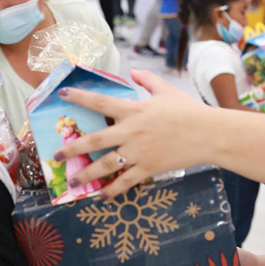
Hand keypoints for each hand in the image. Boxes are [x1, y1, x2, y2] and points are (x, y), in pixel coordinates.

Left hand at [55, 70, 216, 196]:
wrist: (208, 133)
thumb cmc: (188, 110)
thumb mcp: (166, 90)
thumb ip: (147, 80)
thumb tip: (133, 70)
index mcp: (134, 110)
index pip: (100, 102)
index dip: (80, 97)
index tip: (62, 95)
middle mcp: (131, 131)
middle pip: (95, 141)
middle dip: (72, 148)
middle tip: (56, 155)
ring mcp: (139, 152)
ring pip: (106, 165)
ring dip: (86, 174)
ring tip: (72, 183)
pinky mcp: (149, 168)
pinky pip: (127, 182)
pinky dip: (113, 190)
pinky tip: (102, 195)